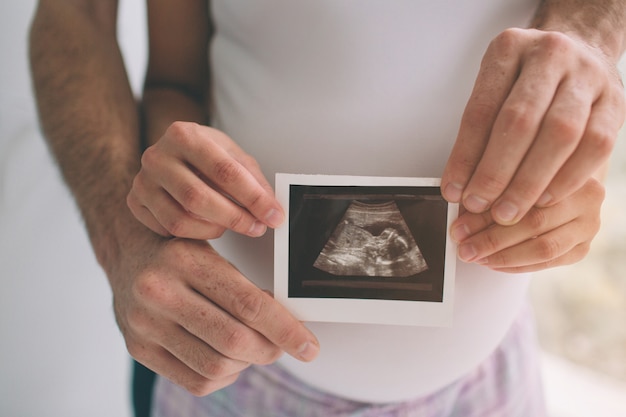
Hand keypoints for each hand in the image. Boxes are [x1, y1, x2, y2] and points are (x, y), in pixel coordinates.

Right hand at [110, 232, 318, 395]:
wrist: (128, 259)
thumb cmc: (180, 255)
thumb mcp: (212, 253)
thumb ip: (246, 286)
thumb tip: (290, 322)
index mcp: (184, 260)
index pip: (248, 304)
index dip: (286, 329)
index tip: (309, 345)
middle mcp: (159, 292)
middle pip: (234, 340)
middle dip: (270, 349)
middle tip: (285, 346)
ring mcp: (145, 325)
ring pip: (216, 366)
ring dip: (248, 363)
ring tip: (254, 346)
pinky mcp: (138, 349)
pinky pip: (196, 381)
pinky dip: (225, 376)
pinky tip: (229, 358)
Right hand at [127, 121, 284, 238]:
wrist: (172, 154)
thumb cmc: (207, 156)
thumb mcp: (234, 157)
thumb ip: (255, 181)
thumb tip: (273, 210)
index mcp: (184, 135)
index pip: (224, 171)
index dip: (253, 197)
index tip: (274, 215)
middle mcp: (156, 156)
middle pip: (198, 198)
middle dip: (235, 218)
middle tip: (258, 227)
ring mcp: (142, 181)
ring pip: (180, 220)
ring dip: (214, 229)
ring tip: (232, 224)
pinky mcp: (135, 203)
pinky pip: (167, 230)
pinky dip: (193, 234)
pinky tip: (207, 224)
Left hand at [442, 28, 623, 224]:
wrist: (581, 50)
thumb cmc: (527, 78)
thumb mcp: (495, 87)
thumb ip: (479, 130)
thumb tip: (459, 185)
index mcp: (509, 49)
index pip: (481, 110)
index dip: (465, 156)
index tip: (453, 190)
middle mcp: (551, 54)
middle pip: (519, 121)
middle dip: (495, 172)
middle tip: (478, 205)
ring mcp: (587, 75)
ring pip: (559, 134)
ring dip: (529, 182)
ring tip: (507, 212)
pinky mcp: (615, 101)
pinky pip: (595, 145)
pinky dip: (568, 178)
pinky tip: (545, 199)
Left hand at [449, 178, 603, 272]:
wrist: (562, 184)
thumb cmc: (530, 175)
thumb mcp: (512, 169)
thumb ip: (494, 185)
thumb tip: (461, 208)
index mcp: (569, 167)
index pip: (523, 194)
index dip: (486, 212)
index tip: (459, 223)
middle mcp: (586, 196)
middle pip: (533, 222)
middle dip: (490, 237)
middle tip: (462, 244)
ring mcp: (588, 224)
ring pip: (542, 248)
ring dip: (501, 255)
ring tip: (475, 255)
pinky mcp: (582, 247)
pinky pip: (546, 263)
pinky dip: (515, 264)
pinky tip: (492, 262)